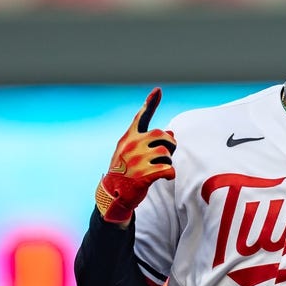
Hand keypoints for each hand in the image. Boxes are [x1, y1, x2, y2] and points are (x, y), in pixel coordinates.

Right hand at [95, 88, 176, 223]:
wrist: (113, 194)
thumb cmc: (126, 172)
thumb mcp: (132, 153)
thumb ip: (149, 141)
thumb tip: (171, 131)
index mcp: (129, 138)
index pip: (142, 118)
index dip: (150, 103)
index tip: (158, 90)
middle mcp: (132, 145)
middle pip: (163, 136)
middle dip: (170, 146)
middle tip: (164, 157)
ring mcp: (137, 160)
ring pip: (167, 154)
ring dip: (167, 162)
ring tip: (157, 169)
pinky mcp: (144, 175)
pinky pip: (168, 170)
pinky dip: (170, 174)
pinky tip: (164, 177)